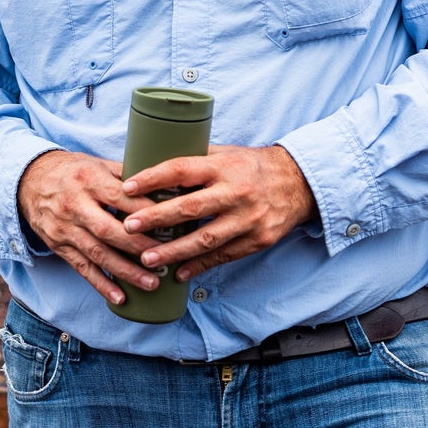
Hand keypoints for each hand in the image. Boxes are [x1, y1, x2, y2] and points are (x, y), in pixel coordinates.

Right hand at [17, 151, 161, 306]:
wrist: (29, 179)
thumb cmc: (73, 171)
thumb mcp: (97, 164)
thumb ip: (126, 176)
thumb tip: (162, 186)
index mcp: (89, 180)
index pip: (121, 197)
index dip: (145, 212)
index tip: (170, 223)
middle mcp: (76, 205)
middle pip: (109, 230)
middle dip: (138, 247)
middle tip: (165, 259)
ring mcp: (65, 228)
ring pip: (97, 254)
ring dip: (125, 271)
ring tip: (151, 283)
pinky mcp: (59, 246)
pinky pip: (82, 268)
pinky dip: (101, 285)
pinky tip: (120, 297)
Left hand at [120, 145, 316, 281]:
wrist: (299, 182)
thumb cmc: (253, 166)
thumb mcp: (227, 154)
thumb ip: (196, 161)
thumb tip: (153, 167)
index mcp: (224, 166)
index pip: (182, 170)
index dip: (153, 178)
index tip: (128, 188)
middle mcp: (236, 192)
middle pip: (190, 207)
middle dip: (156, 218)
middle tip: (129, 227)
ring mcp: (248, 218)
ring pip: (206, 239)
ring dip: (174, 251)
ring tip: (148, 258)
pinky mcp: (258, 239)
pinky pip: (224, 256)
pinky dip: (200, 266)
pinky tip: (179, 273)